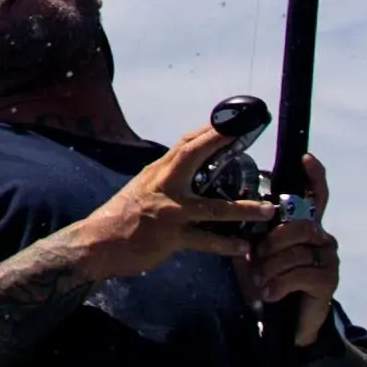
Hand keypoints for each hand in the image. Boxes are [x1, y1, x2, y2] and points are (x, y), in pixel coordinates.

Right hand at [70, 126, 297, 283]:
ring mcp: (169, 211)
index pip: (186, 143)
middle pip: (194, 155)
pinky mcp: (171, 237)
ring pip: (213, 208)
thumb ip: (167, 178)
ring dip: (244, 208)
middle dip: (221, 142)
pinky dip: (225, 244)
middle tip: (247, 135)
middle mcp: (164, 185)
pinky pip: (205, 240)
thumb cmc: (122, 216)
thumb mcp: (143, 188)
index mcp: (158, 172)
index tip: (233, 119)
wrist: (98, 243)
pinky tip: (242, 247)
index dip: (210, 130)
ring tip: (268, 209)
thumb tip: (189, 166)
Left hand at [240, 153, 338, 345]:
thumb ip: (256, 233)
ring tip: (262, 282)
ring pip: (294, 251)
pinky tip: (272, 294)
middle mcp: (321, 237)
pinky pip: (299, 273)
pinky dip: (279, 284)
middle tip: (257, 262)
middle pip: (297, 225)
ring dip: (271, 268)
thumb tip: (242, 209)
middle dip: (271, 243)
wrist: (283, 327)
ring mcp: (328, 258)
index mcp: (305, 227)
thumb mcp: (257, 256)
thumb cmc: (269, 284)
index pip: (315, 196)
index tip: (305, 157)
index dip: (313, 176)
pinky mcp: (328, 280)